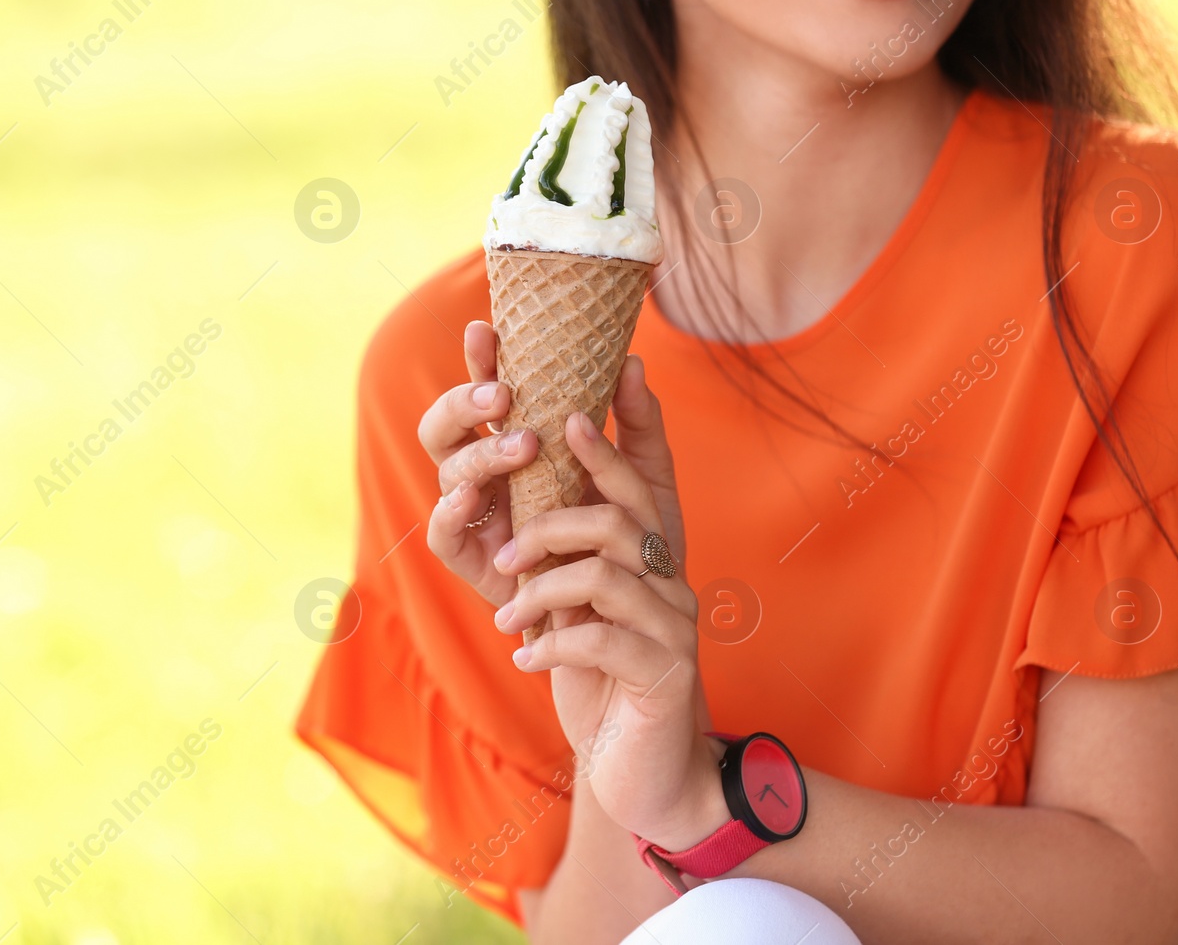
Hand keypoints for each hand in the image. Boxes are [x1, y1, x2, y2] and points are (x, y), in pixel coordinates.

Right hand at [421, 321, 687, 607]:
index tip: (486, 330)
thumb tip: (631, 360)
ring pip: (447, 470)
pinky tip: (473, 497)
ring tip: (523, 447)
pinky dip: (452, 511)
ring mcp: (477, 514)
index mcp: (520, 442)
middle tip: (502, 396)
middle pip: (446, 425)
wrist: (632, 618)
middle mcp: (489, 473)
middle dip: (463, 402)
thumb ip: (637, 422)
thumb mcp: (646, 477)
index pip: (490, 392)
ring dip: (479, 453)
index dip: (482, 360)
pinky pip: (443, 533)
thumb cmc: (633, 541)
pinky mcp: (473, 559)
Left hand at [491, 401, 726, 852]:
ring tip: (510, 616)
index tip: (565, 410)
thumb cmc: (598, 673)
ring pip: (606, 572)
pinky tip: (526, 658)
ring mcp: (675, 623)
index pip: (642, 471)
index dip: (613, 432)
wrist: (641, 767)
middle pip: (622, 511)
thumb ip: (553, 546)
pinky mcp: (665, 674)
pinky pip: (603, 639)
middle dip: (551, 519)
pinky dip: (552, 644)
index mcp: (650, 549)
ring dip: (543, 590)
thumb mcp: (571, 602)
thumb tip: (511, 486)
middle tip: (503, 550)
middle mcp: (671, 576)